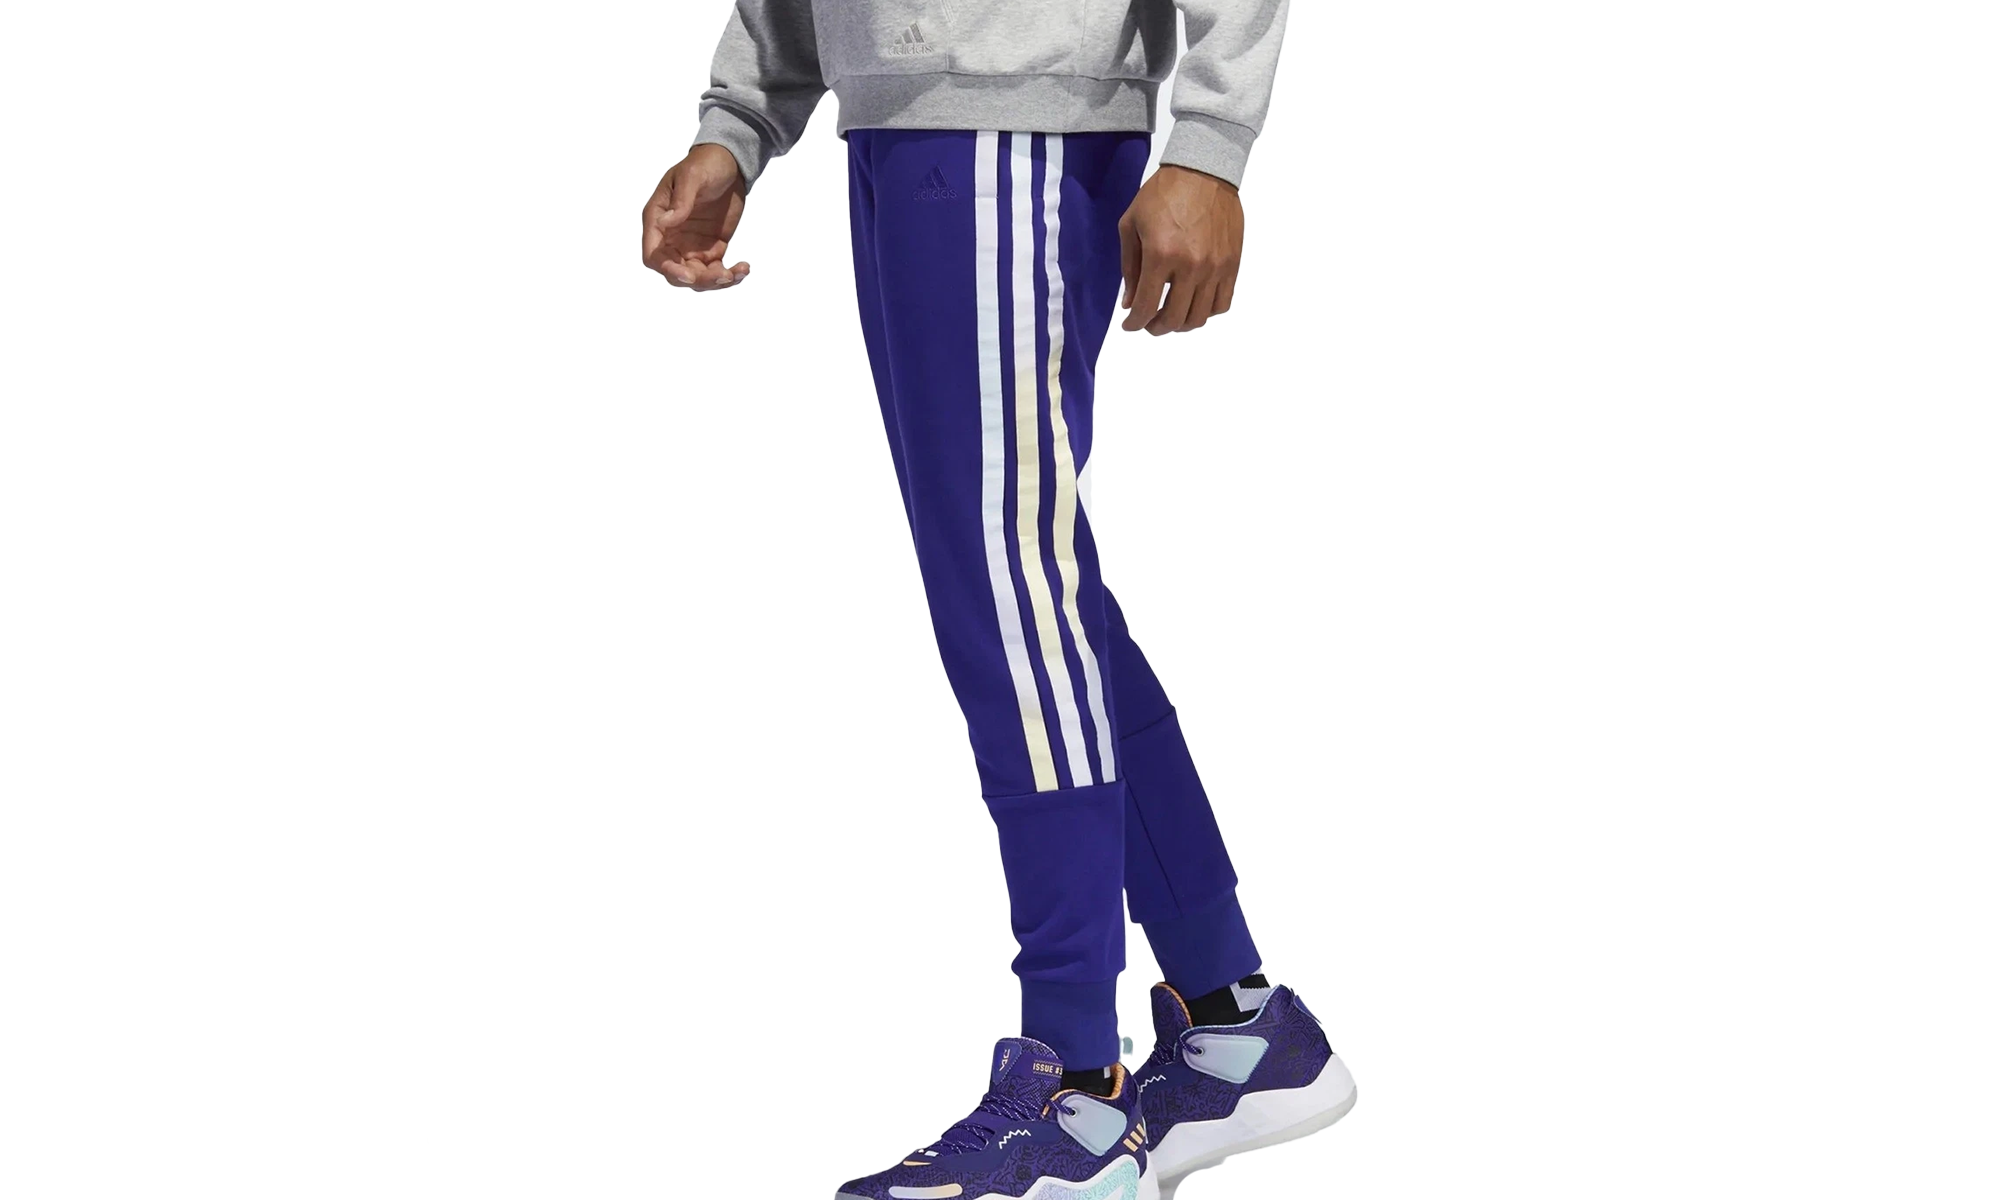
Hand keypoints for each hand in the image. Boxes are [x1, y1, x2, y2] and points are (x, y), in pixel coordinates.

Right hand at [641, 144, 750, 290]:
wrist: (729, 165)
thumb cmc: (704, 164)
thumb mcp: (692, 177)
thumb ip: (680, 200)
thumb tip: (665, 222)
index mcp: (657, 220)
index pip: (653, 255)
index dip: (667, 269)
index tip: (689, 275)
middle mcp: (671, 238)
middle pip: (676, 273)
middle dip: (698, 280)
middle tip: (723, 275)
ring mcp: (690, 247)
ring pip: (697, 278)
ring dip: (717, 282)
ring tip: (738, 272)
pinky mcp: (711, 250)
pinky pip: (716, 272)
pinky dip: (730, 276)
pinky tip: (744, 268)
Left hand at [1117, 165, 1243, 334]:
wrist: (1203, 170)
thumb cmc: (1162, 194)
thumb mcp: (1131, 225)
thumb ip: (1130, 268)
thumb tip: (1130, 303)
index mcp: (1160, 255)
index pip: (1146, 307)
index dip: (1134, 323)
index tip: (1129, 325)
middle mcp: (1191, 266)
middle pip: (1173, 319)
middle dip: (1155, 328)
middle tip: (1148, 323)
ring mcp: (1215, 267)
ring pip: (1199, 317)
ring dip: (1181, 324)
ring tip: (1171, 315)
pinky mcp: (1232, 264)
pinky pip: (1222, 303)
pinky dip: (1206, 312)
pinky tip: (1194, 303)